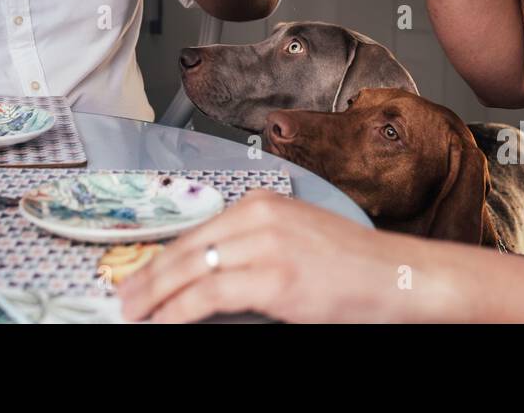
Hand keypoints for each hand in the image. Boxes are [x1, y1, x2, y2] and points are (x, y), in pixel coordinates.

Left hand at [117, 191, 419, 322]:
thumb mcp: (295, 240)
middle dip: (148, 277)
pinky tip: (163, 322)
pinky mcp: (274, 278)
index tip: (140, 276)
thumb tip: (205, 274)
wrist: (399, 277)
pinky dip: (178, 311)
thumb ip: (252, 247)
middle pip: (186, 247)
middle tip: (124, 299)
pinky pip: (209, 295)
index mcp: (263, 202)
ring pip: (190, 270)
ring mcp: (266, 245)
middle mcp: (260, 216)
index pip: (196, 230)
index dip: (161, 257)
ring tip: (134, 314)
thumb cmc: (353, 266)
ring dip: (155, 296)